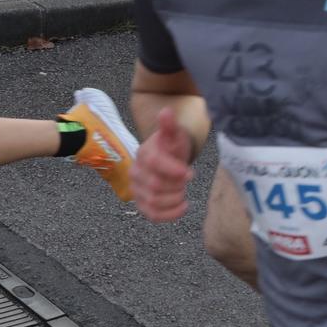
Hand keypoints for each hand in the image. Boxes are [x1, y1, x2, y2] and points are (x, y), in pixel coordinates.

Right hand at [132, 107, 193, 222]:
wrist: (168, 158)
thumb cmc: (173, 146)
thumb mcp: (175, 134)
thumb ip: (170, 125)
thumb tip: (166, 111)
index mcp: (144, 153)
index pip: (154, 163)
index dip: (173, 170)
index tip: (190, 173)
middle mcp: (135, 172)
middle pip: (155, 186)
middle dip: (176, 186)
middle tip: (186, 181)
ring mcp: (136, 189)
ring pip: (153, 202)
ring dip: (174, 200)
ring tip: (184, 193)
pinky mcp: (141, 203)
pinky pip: (151, 214)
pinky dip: (169, 215)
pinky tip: (183, 208)